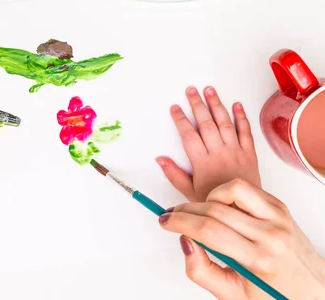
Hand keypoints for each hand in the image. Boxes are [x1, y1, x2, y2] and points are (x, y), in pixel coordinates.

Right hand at [157, 86, 260, 201]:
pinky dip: (242, 117)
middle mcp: (219, 153)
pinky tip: (236, 105)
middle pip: (207, 123)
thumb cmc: (216, 204)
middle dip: (197, 104)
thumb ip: (174, 175)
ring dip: (217, 105)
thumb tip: (160, 160)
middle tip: (191, 90)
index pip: (189, 135)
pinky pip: (246, 132)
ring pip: (225, 123)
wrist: (245, 213)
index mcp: (202, 162)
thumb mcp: (189, 193)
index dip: (181, 119)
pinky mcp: (250, 154)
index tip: (175, 108)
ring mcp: (236, 152)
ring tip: (209, 90)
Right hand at [159, 179, 324, 299]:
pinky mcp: (280, 206)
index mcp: (258, 260)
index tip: (166, 222)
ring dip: (208, 198)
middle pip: (214, 210)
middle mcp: (271, 235)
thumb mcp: (232, 295)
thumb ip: (201, 272)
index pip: (208, 232)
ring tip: (201, 212)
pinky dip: (226, 192)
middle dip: (185, 211)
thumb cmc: (273, 294)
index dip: (180, 223)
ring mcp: (278, 217)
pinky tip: (221, 208)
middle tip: (173, 216)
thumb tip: (185, 242)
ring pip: (231, 190)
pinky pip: (246, 188)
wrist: (310, 289)